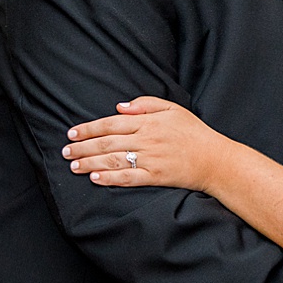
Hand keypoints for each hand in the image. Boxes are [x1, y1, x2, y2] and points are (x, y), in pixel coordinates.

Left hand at [63, 97, 223, 191]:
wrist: (216, 160)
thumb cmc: (195, 132)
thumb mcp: (173, 109)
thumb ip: (145, 104)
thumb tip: (120, 106)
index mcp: (148, 121)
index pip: (111, 123)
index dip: (89, 128)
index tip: (72, 133)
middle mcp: (146, 140)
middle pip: (107, 143)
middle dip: (83, 147)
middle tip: (65, 151)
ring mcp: (150, 159)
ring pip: (112, 160)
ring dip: (90, 163)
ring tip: (73, 165)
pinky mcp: (155, 177)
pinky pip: (127, 178)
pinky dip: (109, 178)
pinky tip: (95, 179)